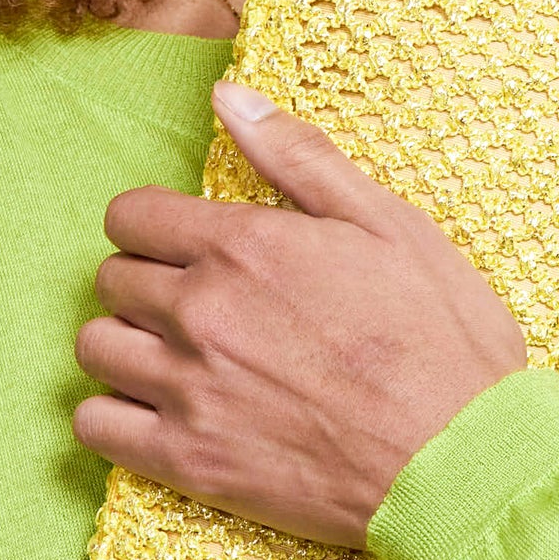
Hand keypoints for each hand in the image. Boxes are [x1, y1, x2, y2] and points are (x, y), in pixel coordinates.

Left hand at [72, 81, 527, 547]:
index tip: (188, 245)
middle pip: (112, 280)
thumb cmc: (441, 340)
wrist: (464, 462)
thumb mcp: (389, 224)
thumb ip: (299, 157)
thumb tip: (228, 97)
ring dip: (127, 345)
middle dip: (146, 282)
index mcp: (245, 247)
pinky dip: (113, 415)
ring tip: (178, 357)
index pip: (130, 215)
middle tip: (200, 304)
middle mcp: (201, 312)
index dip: (155, 225)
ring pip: (96, 348)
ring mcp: (188, 390)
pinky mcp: (188, 461)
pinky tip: (158, 412)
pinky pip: (94, 426)